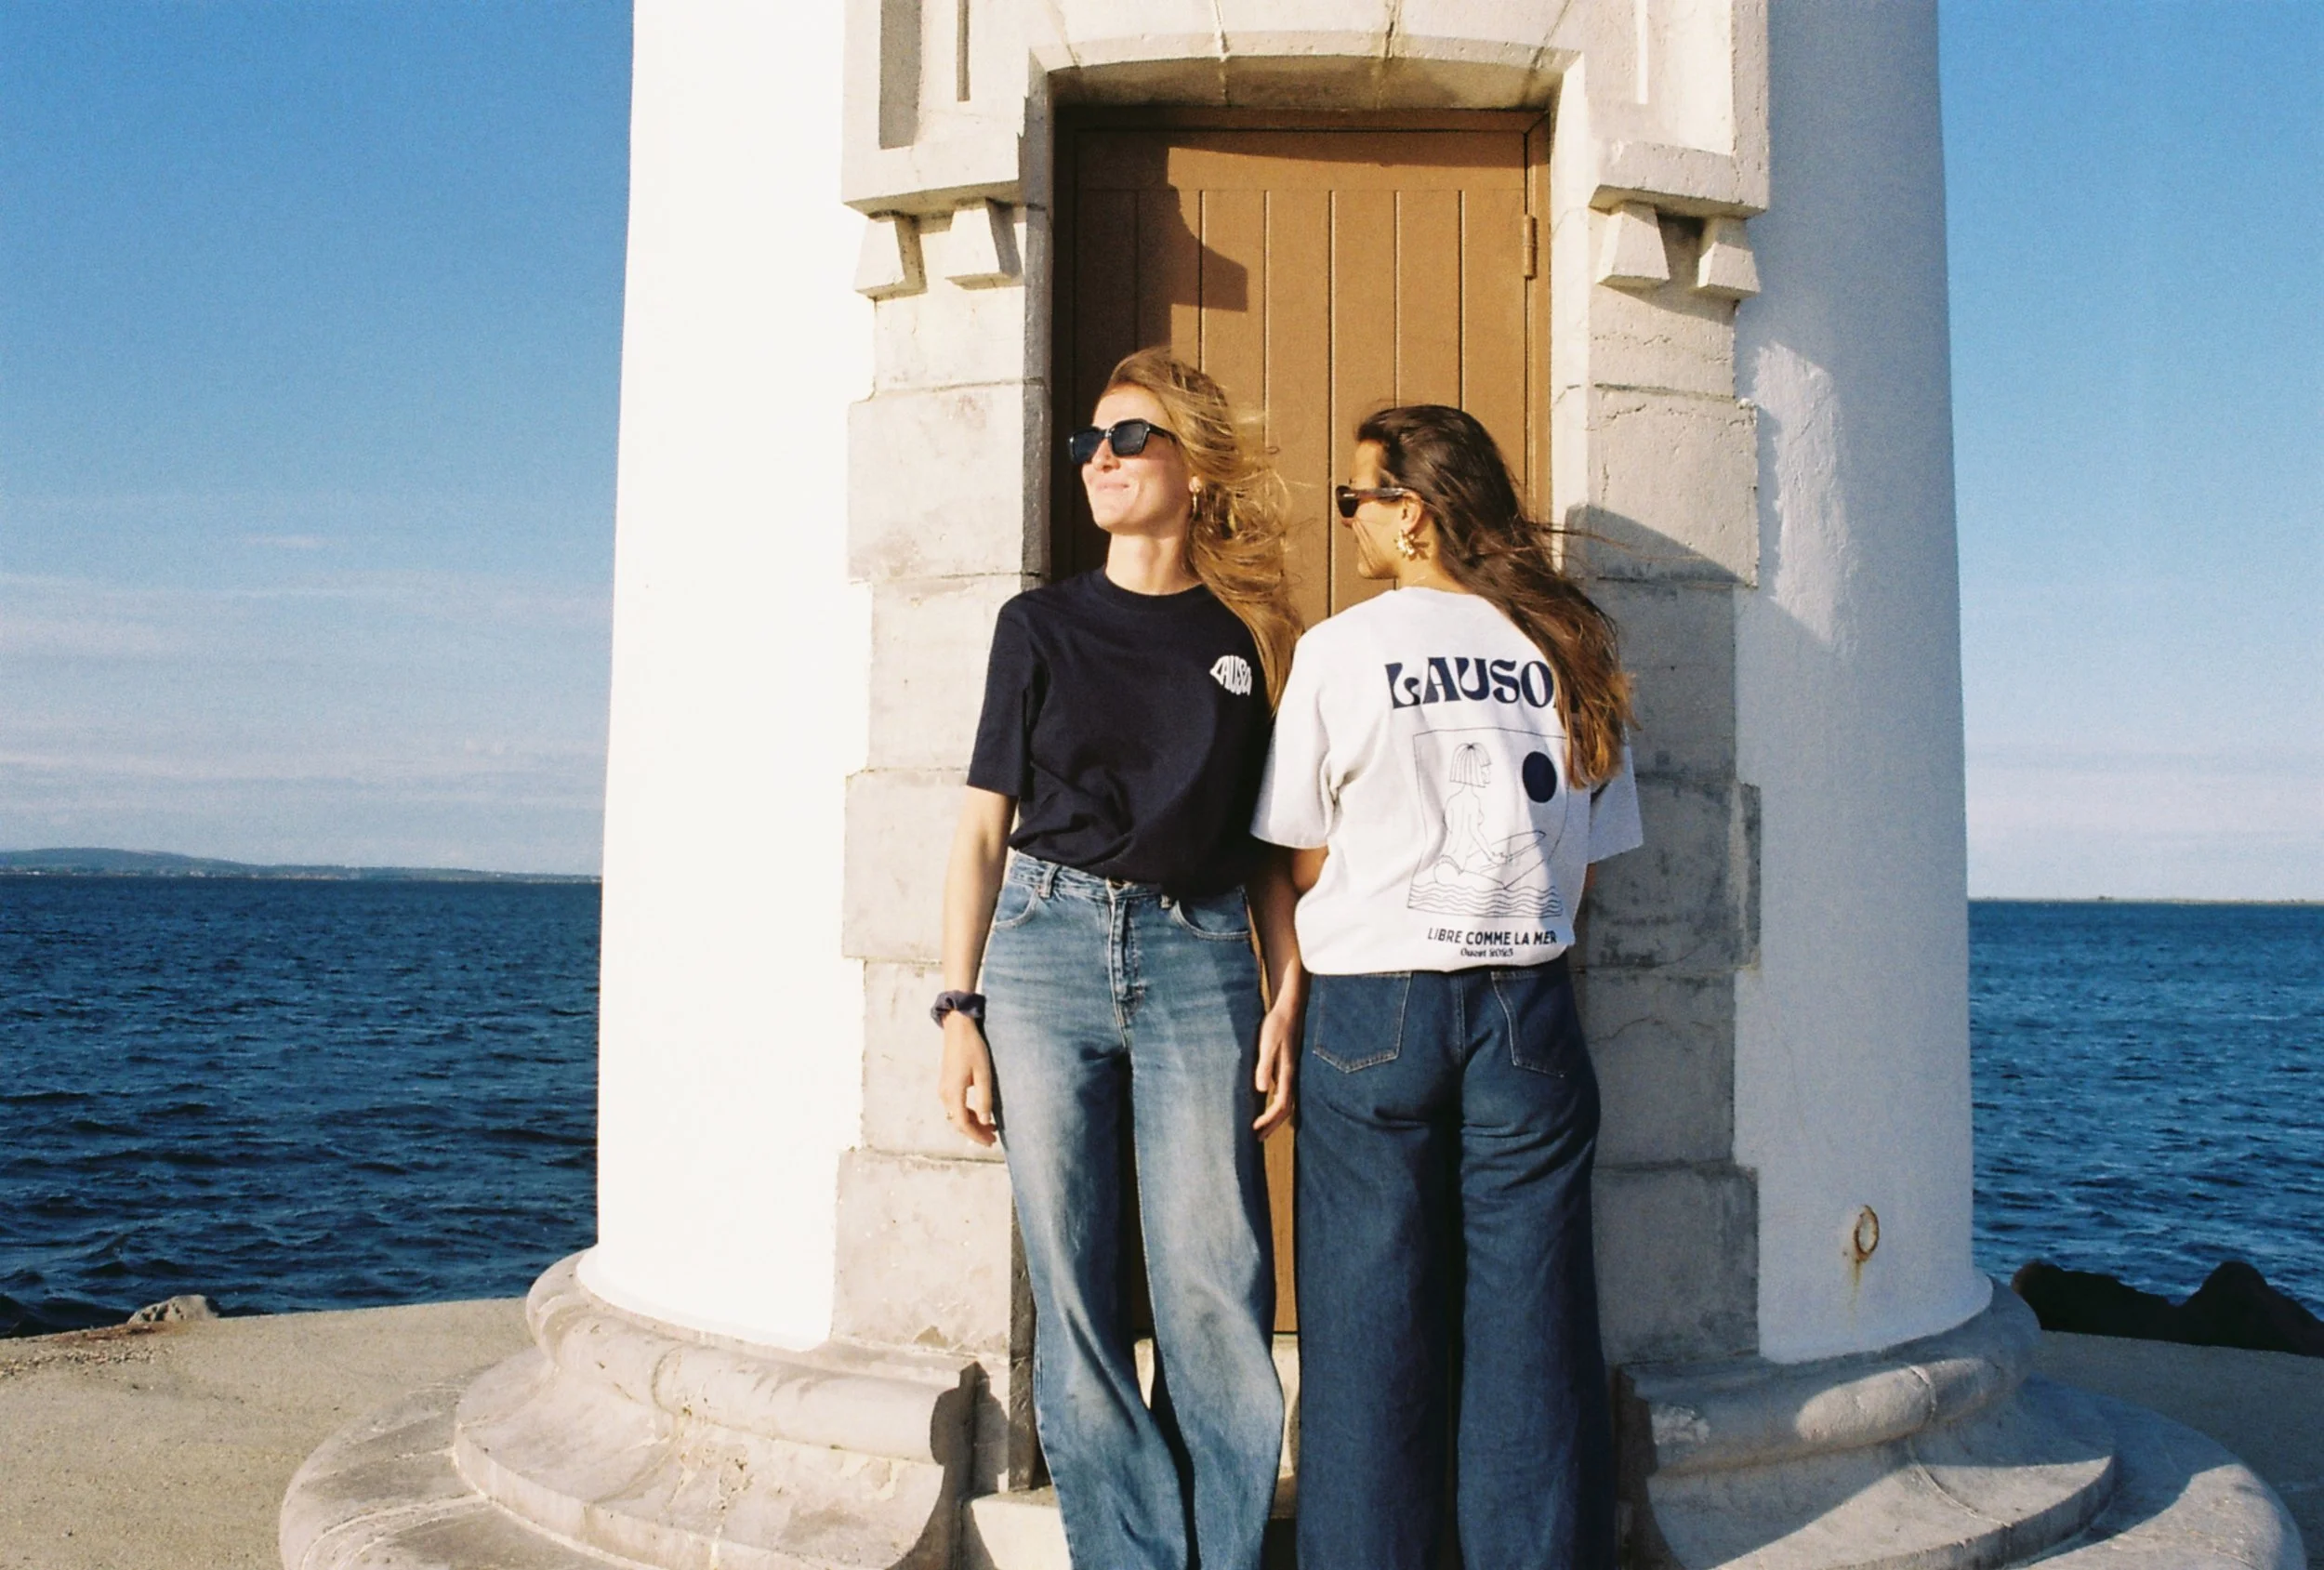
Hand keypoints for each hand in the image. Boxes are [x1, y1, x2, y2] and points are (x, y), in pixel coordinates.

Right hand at [939, 1012, 997, 1146]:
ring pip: (956, 1115)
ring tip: (990, 1128)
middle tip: (993, 1138)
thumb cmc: (973, 1048)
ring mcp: (943, 1089)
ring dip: (972, 1124)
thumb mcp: (983, 1074)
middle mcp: (944, 1093)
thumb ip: (984, 1099)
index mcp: (953, 1092)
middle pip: (958, 1122)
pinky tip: (980, 1114)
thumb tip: (986, 1122)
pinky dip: (967, 1114)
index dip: (976, 1136)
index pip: (963, 1124)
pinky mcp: (946, 1084)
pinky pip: (955, 1106)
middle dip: (975, 1133)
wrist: (958, 1028)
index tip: (991, 1141)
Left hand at [1252, 997, 1300, 1136]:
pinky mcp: (1286, 1069)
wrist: (1288, 1010)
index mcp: (1287, 1074)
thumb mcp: (1267, 1045)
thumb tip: (1262, 1090)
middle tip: (1256, 1139)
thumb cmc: (1275, 1026)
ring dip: (1274, 1118)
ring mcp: (1290, 1073)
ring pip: (1286, 1103)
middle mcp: (1291, 1077)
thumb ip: (1264, 1066)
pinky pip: (1283, 1094)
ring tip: (1260, 1129)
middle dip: (1272, 1125)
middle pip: (1285, 1109)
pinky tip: (1266, 1106)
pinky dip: (1275, 1106)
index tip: (1254, 1129)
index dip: (1268, 1120)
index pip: (1280, 1105)